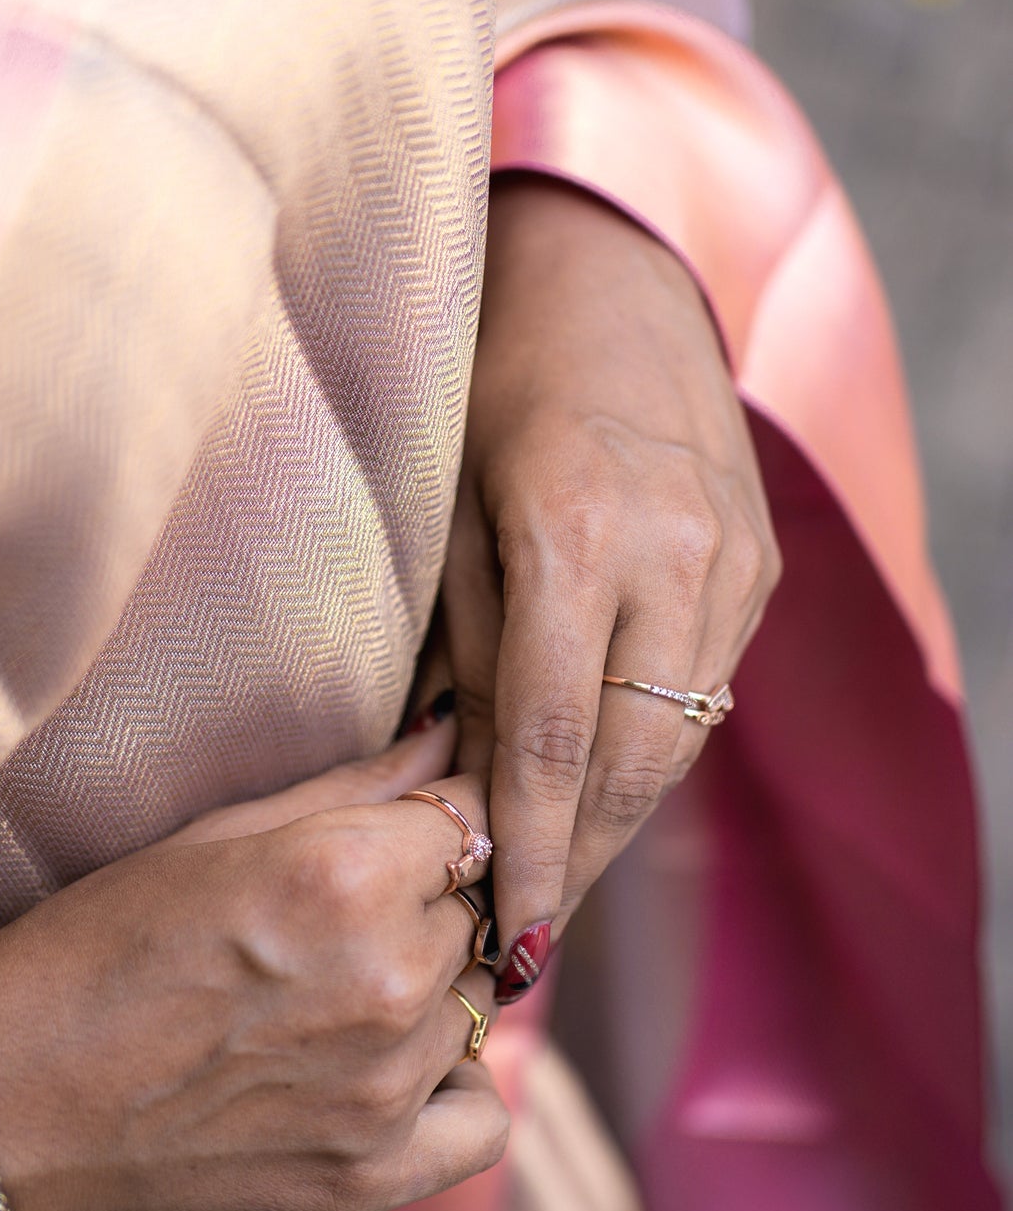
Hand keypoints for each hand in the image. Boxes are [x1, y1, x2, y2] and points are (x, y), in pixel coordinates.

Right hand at [0, 721, 506, 1210]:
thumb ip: (360, 786)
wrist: (12, 1091)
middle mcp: (386, 980)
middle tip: (341, 922)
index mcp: (347, 876)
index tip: (397, 838)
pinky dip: (455, 1089)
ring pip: (478, 1004)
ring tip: (334, 992)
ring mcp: (385, 1087)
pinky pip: (483, 1119)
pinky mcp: (371, 1175)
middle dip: (429, 904)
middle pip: (479, 912)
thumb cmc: (102, 940)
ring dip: (432, 990)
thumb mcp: (221, 835)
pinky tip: (388, 1067)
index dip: (436, 821)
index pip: (474, 820)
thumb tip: (459, 738)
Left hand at [445, 177, 779, 993]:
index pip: (554, 742)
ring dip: (623, 814)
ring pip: (684, 734)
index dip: (534, 854)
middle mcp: (674, 555)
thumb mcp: (450, 507)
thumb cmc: (491, 379)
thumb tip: (455, 777)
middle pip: (636, 759)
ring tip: (563, 875)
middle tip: (528, 934)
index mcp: (575, 536)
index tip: (508, 940)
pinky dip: (658, 741)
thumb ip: (463, 643)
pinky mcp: (760, 559)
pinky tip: (611, 781)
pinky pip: (709, 682)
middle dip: (583, 857)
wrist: (609, 270)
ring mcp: (734, 558)